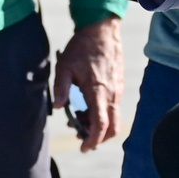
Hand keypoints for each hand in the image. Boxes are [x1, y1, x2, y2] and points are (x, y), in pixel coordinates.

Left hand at [53, 19, 123, 152]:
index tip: (83, 147)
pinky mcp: (119, 84)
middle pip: (113, 128)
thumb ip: (61, 88)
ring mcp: (118, 89)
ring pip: (113, 117)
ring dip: (99, 124)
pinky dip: (103, 112)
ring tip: (80, 116)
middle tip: (82, 136)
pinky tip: (87, 104)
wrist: (101, 29)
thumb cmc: (81, 47)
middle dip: (98, 138)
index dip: (93, 140)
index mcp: (98, 91)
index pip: (101, 125)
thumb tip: (59, 107)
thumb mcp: (65, 65)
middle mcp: (112, 94)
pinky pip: (114, 106)